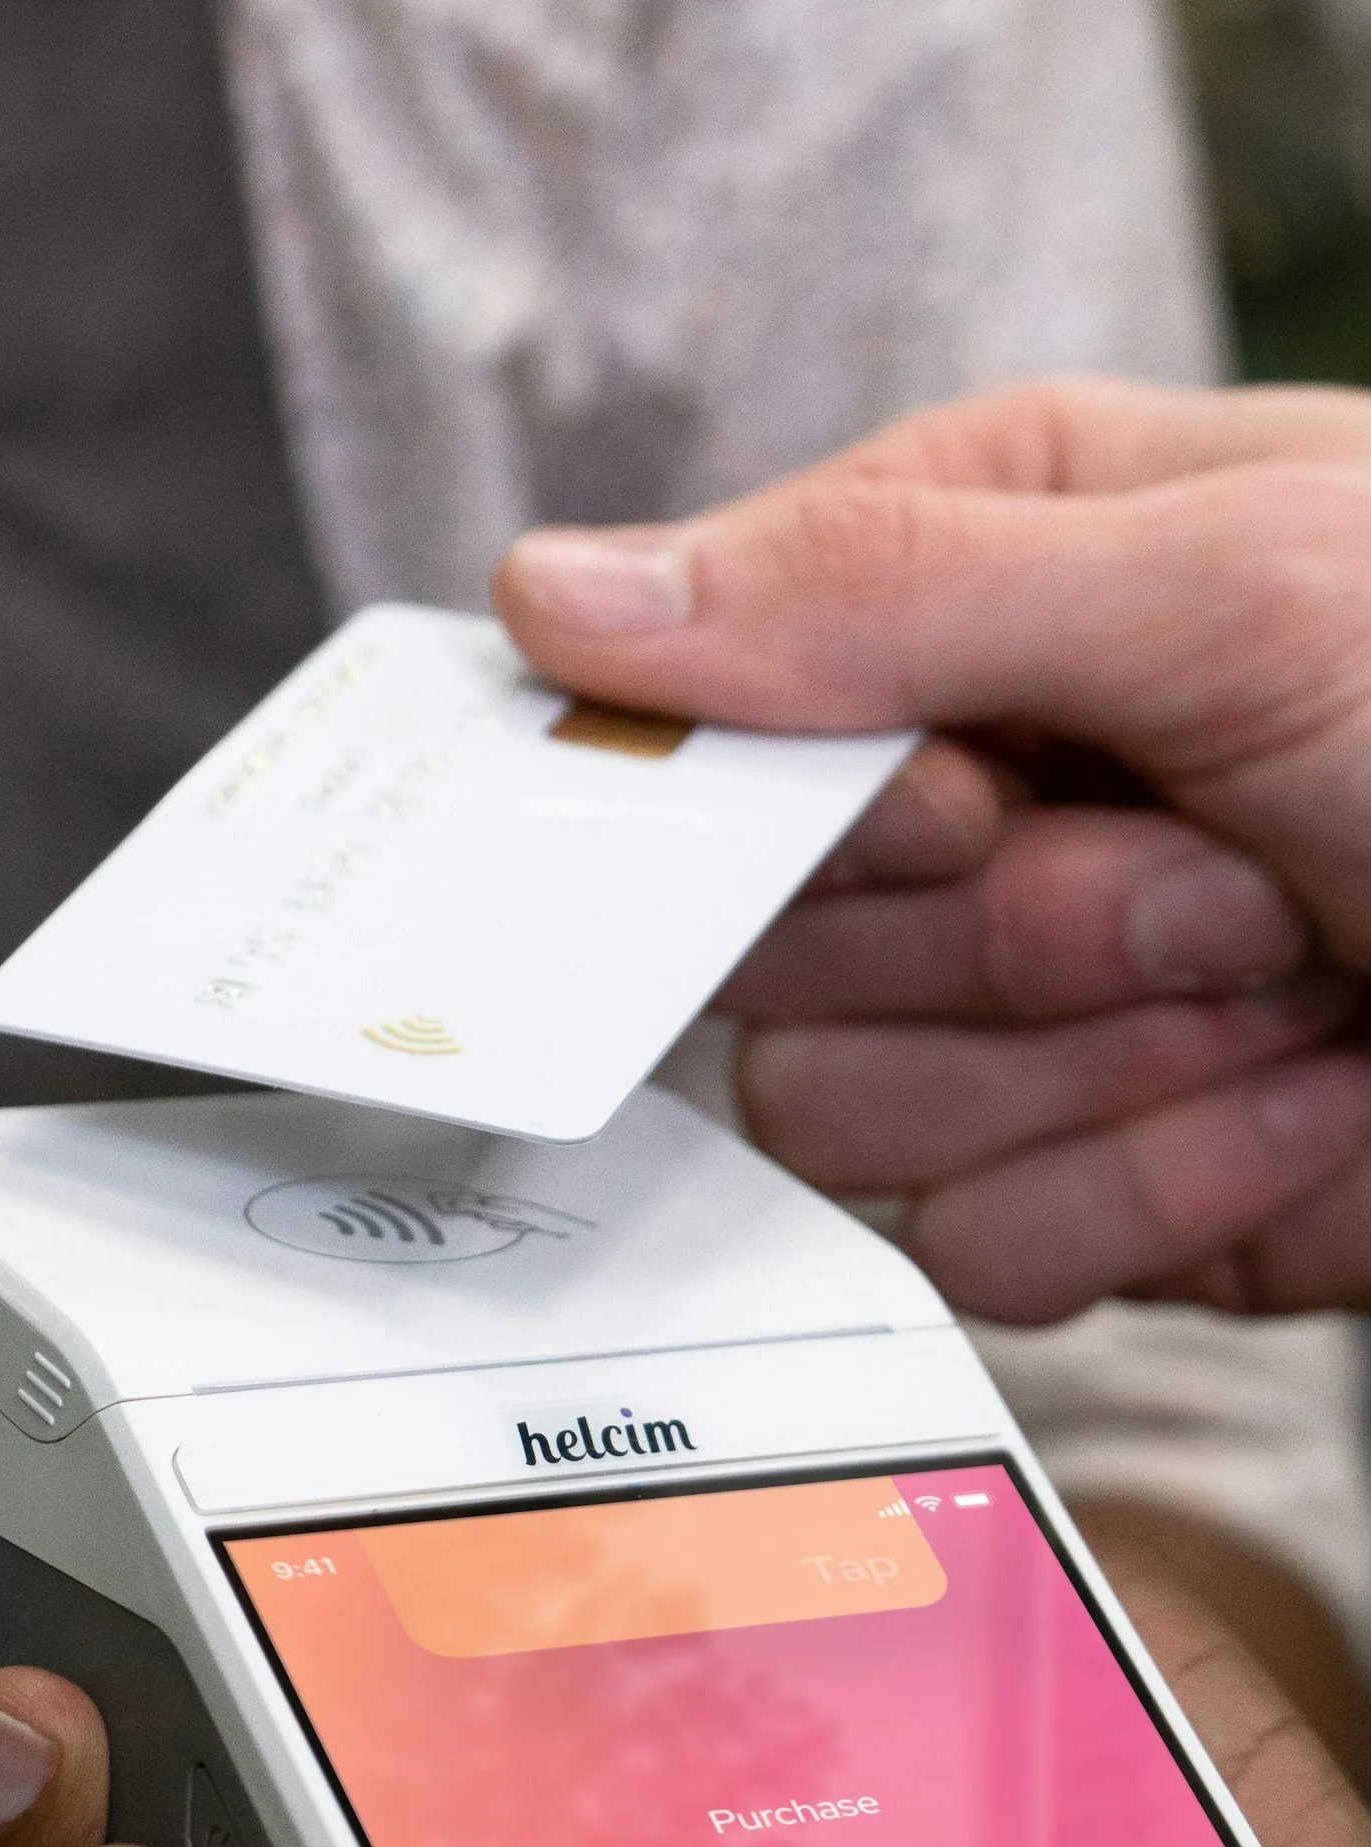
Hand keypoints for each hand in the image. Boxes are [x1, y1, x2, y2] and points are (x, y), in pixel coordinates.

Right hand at [495, 379, 1370, 1317]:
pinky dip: (1160, 1192)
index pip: (699, 724)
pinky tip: (1304, 1103)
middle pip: (762, 953)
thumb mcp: (1230, 585)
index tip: (970, 803)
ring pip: (848, 1115)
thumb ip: (880, 593)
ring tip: (1291, 978)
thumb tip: (562, 594)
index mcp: (973, 601)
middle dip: (1017, 938)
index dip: (815, 803)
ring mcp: (1015, 1017)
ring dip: (1100, 1068)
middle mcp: (970, 812)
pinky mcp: (1080, 1184)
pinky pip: (976, 1249)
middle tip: (1221, 872)